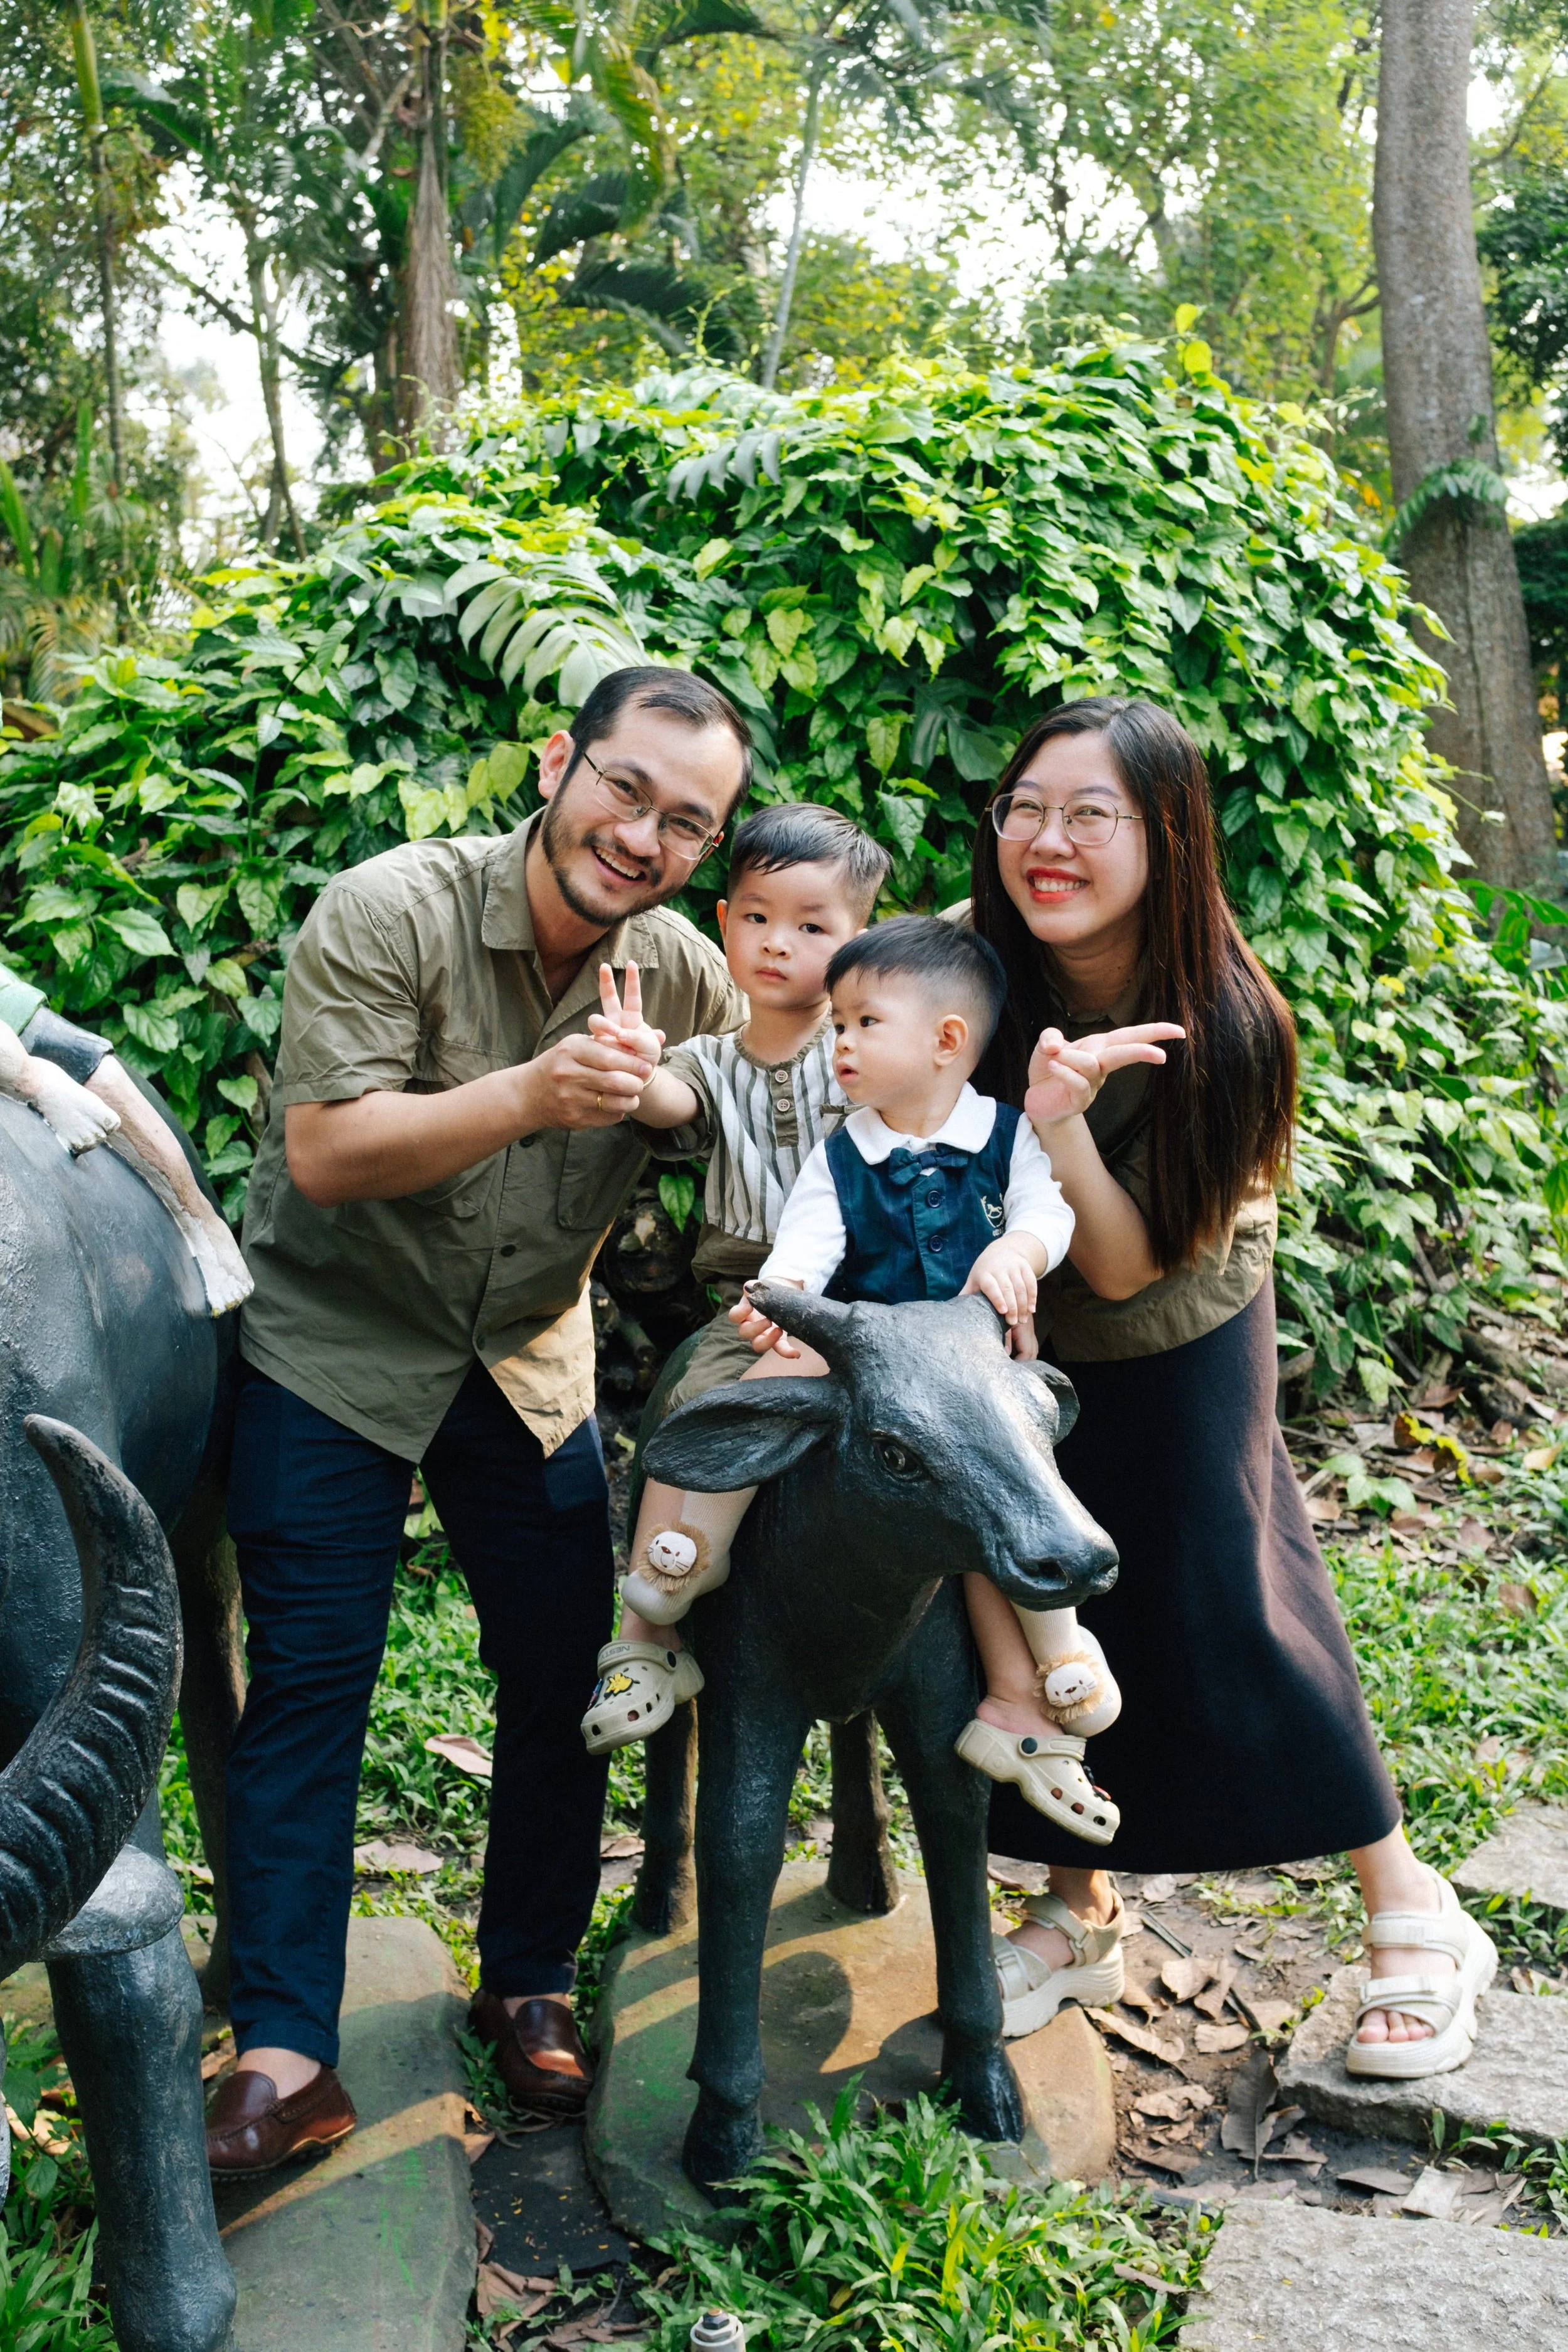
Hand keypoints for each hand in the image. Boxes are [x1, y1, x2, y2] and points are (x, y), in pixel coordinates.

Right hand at [526, 1026, 656, 1129]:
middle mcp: (569, 1075)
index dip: (633, 1063)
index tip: (646, 1067)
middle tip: (642, 1081)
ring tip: (633, 1095)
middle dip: (636, 1083)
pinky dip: (618, 1111)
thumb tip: (637, 1047)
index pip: (610, 1058)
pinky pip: (607, 1117)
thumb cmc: (559, 1064)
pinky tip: (616, 1105)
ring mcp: (570, 1099)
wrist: (529, 1093)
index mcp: (571, 1051)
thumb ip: (604, 1044)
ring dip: (631, 1100)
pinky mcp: (574, 1118)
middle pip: (615, 1081)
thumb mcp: (575, 1045)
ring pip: (614, 1103)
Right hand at [587, 961, 664, 1074]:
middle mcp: (614, 1024)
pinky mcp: (594, 1050)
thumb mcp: (650, 1049)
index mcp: (631, 1020)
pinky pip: (594, 1044)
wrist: (632, 1080)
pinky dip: (604, 1050)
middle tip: (605, 966)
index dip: (632, 981)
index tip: (631, 963)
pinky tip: (610, 1059)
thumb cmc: (643, 1061)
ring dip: (605, 1026)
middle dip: (606, 983)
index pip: (632, 998)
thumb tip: (629, 1034)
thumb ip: (642, 1040)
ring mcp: (602, 1036)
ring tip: (616, 1035)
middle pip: (608, 1001)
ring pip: (596, 1022)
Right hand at [729, 1284, 802, 1357]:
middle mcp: (751, 1326)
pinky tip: (797, 1353)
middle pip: (744, 1333)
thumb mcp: (760, 1286)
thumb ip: (753, 1286)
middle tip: (768, 1320)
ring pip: (758, 1345)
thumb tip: (748, 1288)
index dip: (739, 1313)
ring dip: (768, 1341)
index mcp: (745, 1312)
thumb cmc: (768, 1290)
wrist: (782, 1294)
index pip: (734, 1316)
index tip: (749, 1306)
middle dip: (755, 1328)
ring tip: (779, 1330)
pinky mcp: (777, 1340)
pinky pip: (779, 1349)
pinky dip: (787, 1353)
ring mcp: (763, 1334)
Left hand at [961, 1240, 1039, 1344]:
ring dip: (1023, 1305)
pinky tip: (1031, 1310)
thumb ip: (968, 1294)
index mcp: (985, 1273)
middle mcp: (1000, 1268)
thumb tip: (956, 1312)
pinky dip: (1033, 1297)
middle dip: (1012, 1306)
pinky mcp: (1025, 1266)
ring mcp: (1014, 1266)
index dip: (998, 1298)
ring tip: (1022, 1320)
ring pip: (1021, 1287)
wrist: (1002, 1250)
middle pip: (1008, 1288)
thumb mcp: (974, 1279)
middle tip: (1013, 1322)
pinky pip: (1031, 1283)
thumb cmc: (985, 1270)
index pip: (991, 1286)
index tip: (1003, 1311)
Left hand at [1024, 1021, 1184, 1127]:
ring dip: (1071, 1058)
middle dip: (1141, 1052)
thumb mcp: (1046, 1046)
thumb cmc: (1049, 1069)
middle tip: (1161, 1056)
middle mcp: (1101, 1064)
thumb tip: (1054, 1044)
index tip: (1180, 1032)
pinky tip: (1055, 1067)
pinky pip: (1079, 1083)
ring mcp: (1094, 1084)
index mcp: (1100, 1046)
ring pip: (1092, 1064)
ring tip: (1055, 1058)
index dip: (1155, 1032)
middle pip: (1125, 1053)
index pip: (1131, 1036)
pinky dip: (1065, 1072)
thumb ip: (1049, 1037)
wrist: (1038, 1099)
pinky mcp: (1081, 1101)